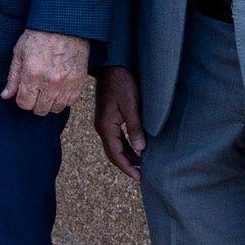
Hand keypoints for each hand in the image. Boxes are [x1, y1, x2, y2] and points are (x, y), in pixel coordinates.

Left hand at [1, 29, 88, 115]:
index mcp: (33, 75)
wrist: (65, 26)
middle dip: (34, 103)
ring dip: (49, 103)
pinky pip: (70, 102)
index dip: (21, 100)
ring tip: (46, 91)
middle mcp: (50, 83)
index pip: (25, 103)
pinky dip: (63, 99)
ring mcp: (66, 84)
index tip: (23, 93)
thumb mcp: (19, 53)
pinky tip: (58, 89)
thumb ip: (13, 77)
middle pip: (40, 109)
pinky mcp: (79, 83)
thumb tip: (5, 96)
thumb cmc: (39, 36)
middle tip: (34, 92)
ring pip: (56, 109)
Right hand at [93, 66, 144, 180]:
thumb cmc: (122, 83)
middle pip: (113, 153)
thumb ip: (134, 127)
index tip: (139, 178)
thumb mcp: (131, 105)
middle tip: (142, 176)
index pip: (115, 154)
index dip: (127, 167)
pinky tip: (137, 149)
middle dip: (126, 165)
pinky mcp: (109, 118)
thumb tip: (140, 149)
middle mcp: (102, 127)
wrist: (112, 66)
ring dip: (127, 156)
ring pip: (115, 146)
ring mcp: (104, 122)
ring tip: (142, 165)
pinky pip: (116, 138)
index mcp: (106, 126)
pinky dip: (126, 146)